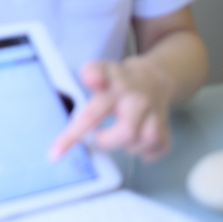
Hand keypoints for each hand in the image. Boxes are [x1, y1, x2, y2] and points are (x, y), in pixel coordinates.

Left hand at [49, 58, 174, 162]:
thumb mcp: (100, 68)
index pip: (93, 112)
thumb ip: (90, 73)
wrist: (155, 77)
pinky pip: (157, 148)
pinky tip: (136, 141)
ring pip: (144, 141)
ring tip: (118, 134)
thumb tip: (91, 79)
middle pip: (126, 132)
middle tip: (97, 137)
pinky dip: (145, 151)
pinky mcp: (166, 127)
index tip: (55, 153)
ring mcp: (155, 114)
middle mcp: (138, 100)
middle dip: (106, 141)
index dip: (74, 134)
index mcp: (116, 87)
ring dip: (127, 146)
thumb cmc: (118, 79)